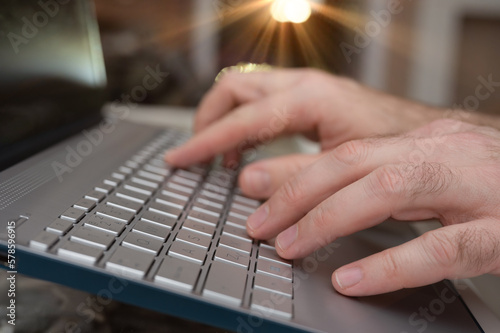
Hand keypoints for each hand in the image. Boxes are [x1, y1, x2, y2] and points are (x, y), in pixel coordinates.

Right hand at [165, 69, 441, 197]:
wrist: (426, 139)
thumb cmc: (396, 148)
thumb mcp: (342, 166)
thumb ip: (294, 173)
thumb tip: (247, 180)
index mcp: (308, 98)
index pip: (240, 118)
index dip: (204, 141)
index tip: (179, 159)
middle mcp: (303, 85)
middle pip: (234, 90)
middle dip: (207, 121)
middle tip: (193, 155)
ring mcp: (305, 89)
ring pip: (245, 92)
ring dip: (223, 121)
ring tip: (215, 157)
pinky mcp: (309, 101)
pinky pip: (261, 103)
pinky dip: (243, 125)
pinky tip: (246, 151)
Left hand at [245, 119, 499, 295]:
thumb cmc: (497, 187)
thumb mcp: (436, 176)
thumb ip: (388, 185)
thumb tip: (327, 203)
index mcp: (426, 142)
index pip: (346, 152)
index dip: (295, 174)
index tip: (257, 197)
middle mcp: (446, 153)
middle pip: (355, 162)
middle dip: (298, 193)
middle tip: (259, 226)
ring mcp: (477, 188)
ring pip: (390, 188)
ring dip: (330, 218)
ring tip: (291, 247)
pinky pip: (444, 246)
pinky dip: (393, 264)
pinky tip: (353, 280)